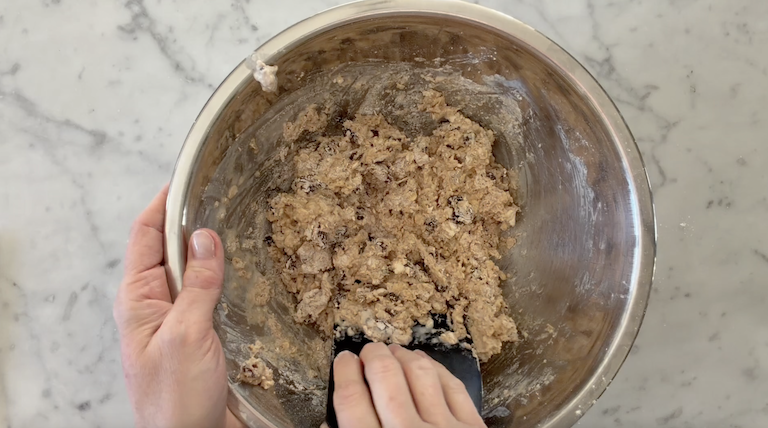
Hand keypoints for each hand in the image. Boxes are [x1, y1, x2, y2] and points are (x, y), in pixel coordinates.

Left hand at [113, 186, 243, 427]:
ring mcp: (177, 319)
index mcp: (138, 299)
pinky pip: (208, 294)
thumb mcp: (185, 334)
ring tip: (236, 226)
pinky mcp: (198, 333)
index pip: (145, 236)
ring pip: (192, 271)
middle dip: (191, 222)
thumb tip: (204, 237)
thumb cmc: (174, 399)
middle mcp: (154, 304)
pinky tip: (242, 270)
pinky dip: (223, 277)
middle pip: (169, 249)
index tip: (184, 180)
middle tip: (220, 197)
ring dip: (211, 251)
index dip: (163, 204)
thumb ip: (196, 285)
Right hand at [332, 343, 486, 427]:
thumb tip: (328, 422)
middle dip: (373, 356)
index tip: (343, 360)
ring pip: (419, 374)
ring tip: (393, 352)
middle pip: (385, 377)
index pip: (351, 399)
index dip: (344, 372)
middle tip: (368, 351)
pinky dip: (435, 369)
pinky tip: (423, 363)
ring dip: (403, 357)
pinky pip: (453, 386)